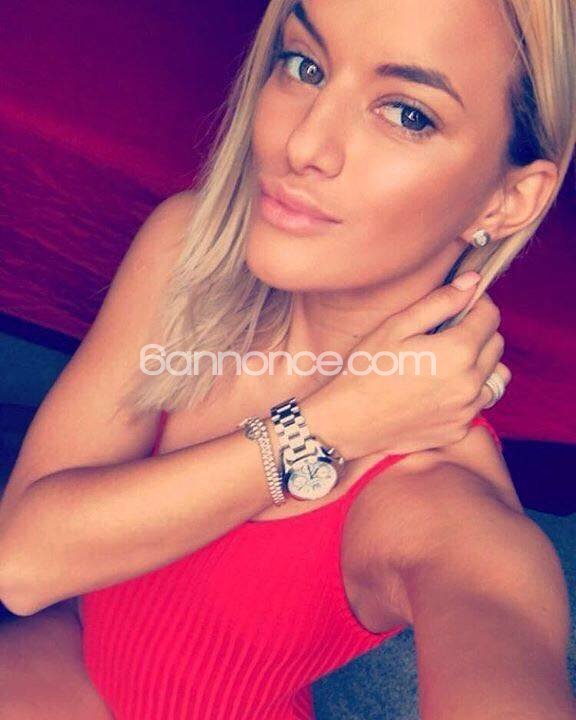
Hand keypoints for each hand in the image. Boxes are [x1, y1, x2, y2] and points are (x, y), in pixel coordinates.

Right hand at [308, 274, 510, 458]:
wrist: (348, 422)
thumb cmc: (366, 369)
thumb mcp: (397, 326)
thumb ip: (440, 302)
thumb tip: (473, 281)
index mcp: (458, 351)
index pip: (491, 316)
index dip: (477, 304)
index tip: (459, 304)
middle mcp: (470, 382)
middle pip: (496, 345)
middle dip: (479, 332)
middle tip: (446, 332)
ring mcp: (466, 409)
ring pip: (494, 376)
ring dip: (479, 364)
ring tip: (448, 362)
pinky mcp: (458, 429)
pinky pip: (477, 403)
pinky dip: (466, 392)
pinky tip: (437, 389)